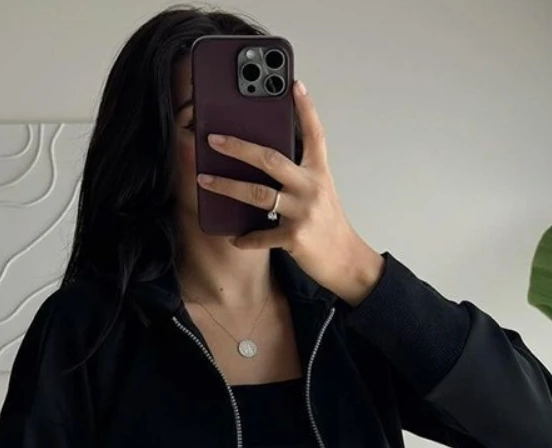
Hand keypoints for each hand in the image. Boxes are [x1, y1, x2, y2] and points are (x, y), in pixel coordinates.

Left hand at [196, 79, 384, 306]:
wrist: (346, 260)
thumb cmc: (329, 225)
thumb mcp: (322, 192)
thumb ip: (300, 175)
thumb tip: (267, 160)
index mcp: (319, 173)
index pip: (315, 134)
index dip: (305, 108)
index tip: (293, 84)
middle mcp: (311, 187)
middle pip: (270, 159)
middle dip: (239, 147)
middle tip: (213, 139)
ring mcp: (303, 212)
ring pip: (258, 194)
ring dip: (227, 186)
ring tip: (205, 180)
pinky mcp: (294, 238)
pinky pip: (261, 235)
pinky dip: (246, 237)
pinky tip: (234, 237)